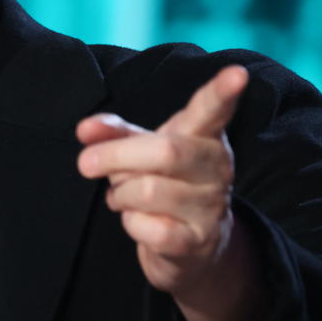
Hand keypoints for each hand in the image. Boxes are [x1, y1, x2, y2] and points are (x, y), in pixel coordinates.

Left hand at [76, 65, 266, 320]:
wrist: (191, 247)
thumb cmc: (163, 183)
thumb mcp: (139, 150)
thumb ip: (113, 133)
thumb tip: (84, 129)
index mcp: (203, 136)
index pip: (213, 110)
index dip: (223, 92)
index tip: (237, 73)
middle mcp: (217, 167)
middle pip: (165, 151)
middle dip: (115, 156)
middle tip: (85, 163)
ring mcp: (212, 206)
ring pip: (149, 191)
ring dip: (121, 194)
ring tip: (124, 196)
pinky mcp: (198, 241)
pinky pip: (149, 228)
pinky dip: (130, 224)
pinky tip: (139, 221)